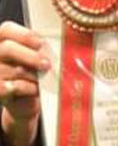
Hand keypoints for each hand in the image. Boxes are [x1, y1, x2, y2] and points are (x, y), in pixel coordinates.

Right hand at [0, 21, 49, 145]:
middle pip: (6, 47)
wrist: (26, 115)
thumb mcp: (43, 70)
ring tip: (40, 79)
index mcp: (5, 46)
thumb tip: (81, 50)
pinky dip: (23, 89)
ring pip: (10, 69)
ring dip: (29, 75)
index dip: (22, 33)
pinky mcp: (0, 94)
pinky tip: (32, 92)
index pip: (6, 30)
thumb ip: (48, 57)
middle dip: (28, 54)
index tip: (39, 41)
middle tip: (46, 64)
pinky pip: (9, 88)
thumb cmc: (39, 86)